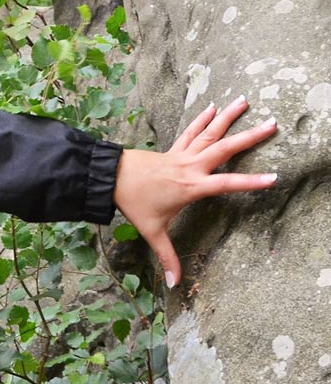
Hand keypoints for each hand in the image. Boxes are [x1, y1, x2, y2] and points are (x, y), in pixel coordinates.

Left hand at [113, 94, 277, 288]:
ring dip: (228, 116)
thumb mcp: (151, 232)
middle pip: (224, 149)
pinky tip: (214, 106)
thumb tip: (174, 284)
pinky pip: (191, 132)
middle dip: (250, 137)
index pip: (226, 184)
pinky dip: (203, 119)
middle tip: (273, 124)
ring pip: (209, 133)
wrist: (109, 177)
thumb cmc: (132, 204)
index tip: (273, 178)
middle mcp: (190, 167)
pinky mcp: (172, 149)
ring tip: (244, 100)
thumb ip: (167, 257)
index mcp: (191, 187)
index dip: (250, 183)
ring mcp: (181, 155)